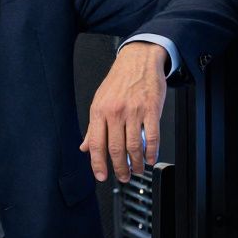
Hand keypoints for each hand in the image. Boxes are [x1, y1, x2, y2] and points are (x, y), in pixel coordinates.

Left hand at [79, 41, 167, 182]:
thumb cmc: (119, 81)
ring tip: (136, 170)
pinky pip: (152, 136)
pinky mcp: (151, 110)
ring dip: (136, 163)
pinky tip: (149, 159)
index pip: (96, 144)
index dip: (98, 164)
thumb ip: (93, 127)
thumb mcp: (99, 101)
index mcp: (99, 111)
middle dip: (119, 168)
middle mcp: (115, 112)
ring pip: (134, 145)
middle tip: (123, 176)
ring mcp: (134, 111)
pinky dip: (151, 152)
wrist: (138, 60)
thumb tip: (85, 146)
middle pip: (115, 148)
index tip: (101, 176)